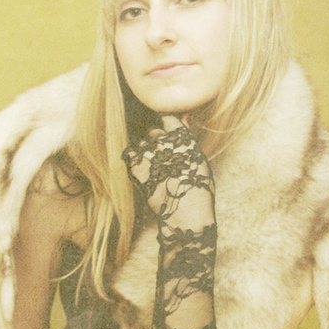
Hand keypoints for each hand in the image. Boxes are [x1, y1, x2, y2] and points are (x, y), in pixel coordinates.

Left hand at [122, 113, 214, 229]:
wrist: (186, 212)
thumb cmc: (198, 187)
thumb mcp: (199, 159)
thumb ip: (188, 137)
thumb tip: (184, 116)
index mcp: (182, 137)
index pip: (168, 117)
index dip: (166, 123)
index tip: (166, 132)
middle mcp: (164, 141)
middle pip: (153, 133)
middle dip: (157, 143)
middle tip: (164, 162)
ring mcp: (148, 153)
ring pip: (141, 145)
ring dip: (146, 154)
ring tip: (155, 171)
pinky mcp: (135, 167)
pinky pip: (130, 156)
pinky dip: (135, 162)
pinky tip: (144, 174)